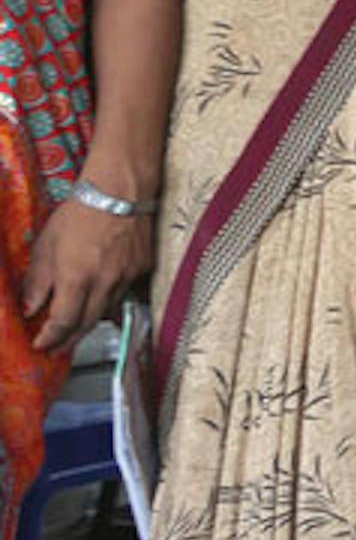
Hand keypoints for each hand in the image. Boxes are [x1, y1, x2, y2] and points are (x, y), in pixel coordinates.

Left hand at [22, 197, 152, 353]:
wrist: (120, 192)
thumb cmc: (80, 213)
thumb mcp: (47, 245)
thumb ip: (38, 280)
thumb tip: (30, 307)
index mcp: (77, 278)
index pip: (63, 322)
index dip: (50, 338)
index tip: (41, 344)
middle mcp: (104, 283)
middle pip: (87, 324)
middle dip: (69, 340)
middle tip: (57, 348)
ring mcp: (126, 278)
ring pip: (106, 311)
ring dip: (89, 322)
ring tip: (76, 327)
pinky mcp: (142, 269)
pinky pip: (123, 293)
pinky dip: (108, 300)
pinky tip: (99, 297)